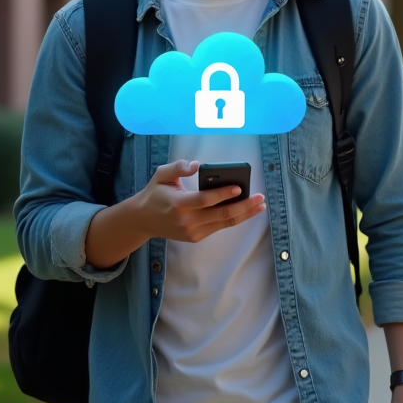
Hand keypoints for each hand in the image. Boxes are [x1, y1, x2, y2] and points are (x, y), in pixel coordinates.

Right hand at [130, 160, 266, 242]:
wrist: (143, 220)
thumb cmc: (155, 193)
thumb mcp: (161, 175)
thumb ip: (178, 167)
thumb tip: (196, 165)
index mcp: (178, 203)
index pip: (205, 200)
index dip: (223, 194)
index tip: (239, 188)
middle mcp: (187, 220)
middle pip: (221, 215)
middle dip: (243, 206)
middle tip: (260, 197)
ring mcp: (192, 231)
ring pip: (224, 223)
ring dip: (245, 214)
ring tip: (260, 205)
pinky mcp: (196, 237)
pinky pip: (219, 227)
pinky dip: (234, 219)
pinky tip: (246, 211)